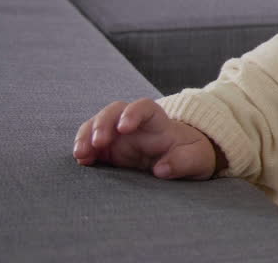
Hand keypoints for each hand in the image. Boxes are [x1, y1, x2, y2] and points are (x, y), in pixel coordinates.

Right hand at [73, 98, 218, 179]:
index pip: (144, 107)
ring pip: (97, 125)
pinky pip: (90, 144)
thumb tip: (162, 169)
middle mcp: (135, 124)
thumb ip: (183, 161)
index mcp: (159, 122)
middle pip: (114, 111)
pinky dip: (83, 149)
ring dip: (86, 136)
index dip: (132, 113)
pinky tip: (81, 160)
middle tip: (97, 142)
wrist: (184, 159)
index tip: (124, 128)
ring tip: (81, 154)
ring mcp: (119, 135)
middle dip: (102, 123)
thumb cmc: (191, 154)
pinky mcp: (109, 150)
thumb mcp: (196, 158)